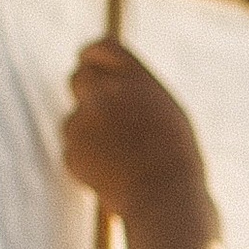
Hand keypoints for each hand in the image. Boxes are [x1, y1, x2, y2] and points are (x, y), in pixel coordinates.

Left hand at [62, 38, 212, 226]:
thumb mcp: (166, 114)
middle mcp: (106, 92)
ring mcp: (85, 121)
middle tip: (100, 112)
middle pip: (78, 78)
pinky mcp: (72, 150)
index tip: (88, 62)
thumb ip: (136, 92)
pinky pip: (73, 149)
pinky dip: (87, 160)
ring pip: (74, 119)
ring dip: (89, 133)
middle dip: (85, 92)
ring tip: (122, 157)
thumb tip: (109, 81)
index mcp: (136, 79)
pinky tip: (113, 174)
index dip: (92, 56)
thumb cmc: (175, 161)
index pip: (101, 49)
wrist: (165, 200)